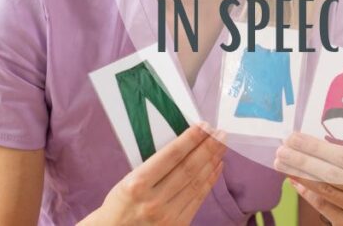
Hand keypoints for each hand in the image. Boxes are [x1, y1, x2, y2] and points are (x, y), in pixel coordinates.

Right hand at [83, 123, 226, 224]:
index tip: (204, 126)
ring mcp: (167, 216)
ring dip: (212, 162)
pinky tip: (216, 167)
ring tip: (222, 146)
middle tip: (220, 133)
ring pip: (196, 183)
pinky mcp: (178, 225)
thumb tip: (183, 145)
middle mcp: (153, 200)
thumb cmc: (120, 205)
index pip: (171, 156)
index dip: (191, 139)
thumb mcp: (127, 182)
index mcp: (137, 184)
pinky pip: (198, 199)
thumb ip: (152, 167)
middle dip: (208, 148)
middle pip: (188, 168)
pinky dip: (210, 181)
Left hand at [275, 132, 342, 225]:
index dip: (316, 146)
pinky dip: (306, 191)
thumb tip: (305, 144)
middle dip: (303, 159)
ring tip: (282, 164)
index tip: (293, 138)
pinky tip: (294, 180)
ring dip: (300, 174)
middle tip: (282, 150)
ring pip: (325, 189)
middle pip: (332, 173)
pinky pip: (322, 205)